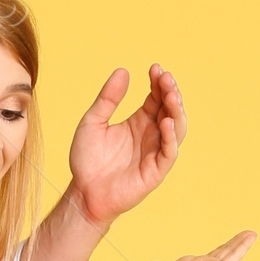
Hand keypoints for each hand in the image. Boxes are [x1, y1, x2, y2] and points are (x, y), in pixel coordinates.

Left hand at [64, 65, 185, 229]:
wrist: (82, 192)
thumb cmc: (87, 160)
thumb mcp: (93, 122)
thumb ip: (107, 99)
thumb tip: (123, 70)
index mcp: (139, 121)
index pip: (157, 97)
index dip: (158, 82)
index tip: (154, 68)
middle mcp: (151, 135)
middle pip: (170, 109)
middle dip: (171, 92)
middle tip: (165, 78)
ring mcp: (155, 152)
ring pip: (177, 129)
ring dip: (176, 111)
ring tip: (171, 95)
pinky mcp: (155, 171)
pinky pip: (169, 152)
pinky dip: (170, 137)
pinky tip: (165, 123)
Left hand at [132, 231, 256, 260]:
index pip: (204, 259)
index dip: (214, 252)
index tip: (223, 246)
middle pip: (220, 254)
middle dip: (232, 245)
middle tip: (245, 235)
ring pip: (229, 254)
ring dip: (241, 243)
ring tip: (252, 234)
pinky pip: (233, 256)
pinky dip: (243, 246)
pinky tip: (251, 237)